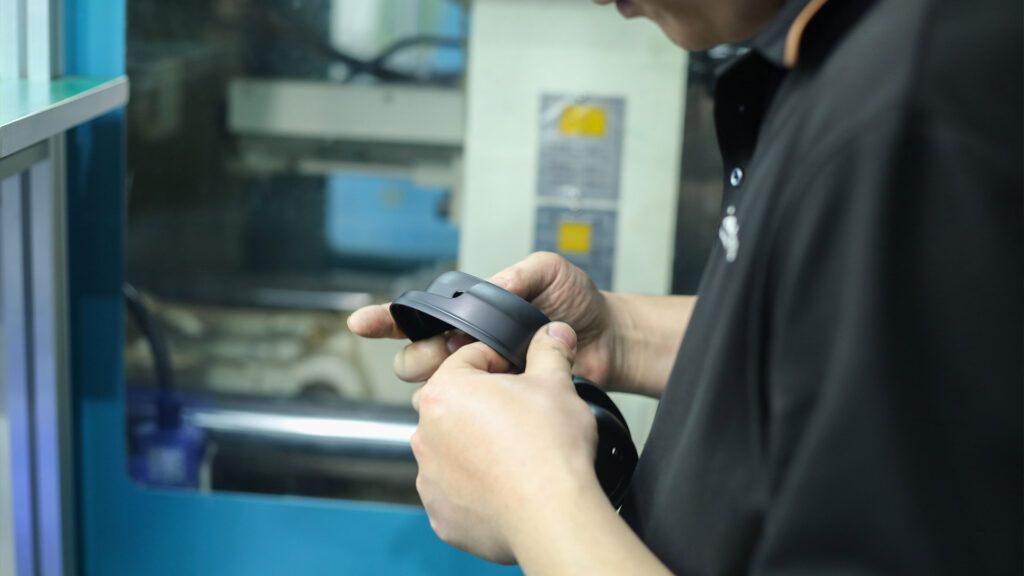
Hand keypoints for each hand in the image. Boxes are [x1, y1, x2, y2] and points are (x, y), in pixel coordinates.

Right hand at [347, 252, 621, 386]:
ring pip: (437, 389)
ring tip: (486, 367)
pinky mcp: (503, 405)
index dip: (386, 320)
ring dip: (447, 381)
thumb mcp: (551, 272)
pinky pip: (473, 413)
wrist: (612, 341)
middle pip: (416, 358)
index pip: (418, 317)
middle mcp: (467, 347)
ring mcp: (484, 379)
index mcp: (469, 314)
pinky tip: (497, 397)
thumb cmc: (579, 304)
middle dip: (422, 355)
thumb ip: (521, 272)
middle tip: (452, 349)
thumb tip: (495, 285)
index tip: (360, 322)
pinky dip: (477, 406)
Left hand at [410, 322, 600, 563]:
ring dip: (476, 447)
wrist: (553, 516)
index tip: (523, 374)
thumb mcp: (557, 384)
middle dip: (484, 405)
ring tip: (517, 455)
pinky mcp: (440, 514)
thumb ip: (549, 351)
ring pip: (452, 448)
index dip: (501, 361)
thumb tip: (554, 332)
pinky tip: (505, 487)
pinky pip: (455, 490)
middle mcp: (424, 432)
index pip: (469, 358)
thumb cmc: (550, 448)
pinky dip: (475, 488)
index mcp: (444, 390)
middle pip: (456, 404)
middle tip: (523, 416)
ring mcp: (429, 477)